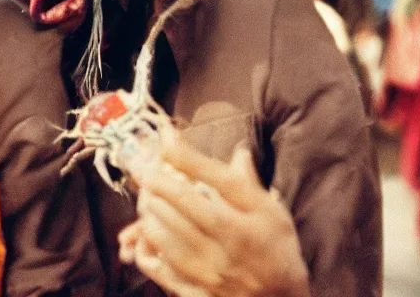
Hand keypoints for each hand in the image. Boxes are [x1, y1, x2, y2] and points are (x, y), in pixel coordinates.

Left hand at [118, 133, 310, 296]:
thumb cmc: (276, 253)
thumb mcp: (273, 215)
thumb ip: (249, 185)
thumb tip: (239, 151)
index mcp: (253, 222)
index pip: (221, 183)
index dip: (190, 159)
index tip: (166, 138)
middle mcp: (232, 246)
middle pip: (187, 206)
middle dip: (158, 182)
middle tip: (144, 169)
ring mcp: (210, 272)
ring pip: (165, 235)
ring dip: (149, 212)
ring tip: (146, 199)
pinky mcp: (193, 292)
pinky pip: (157, 268)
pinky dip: (145, 248)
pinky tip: (144, 234)